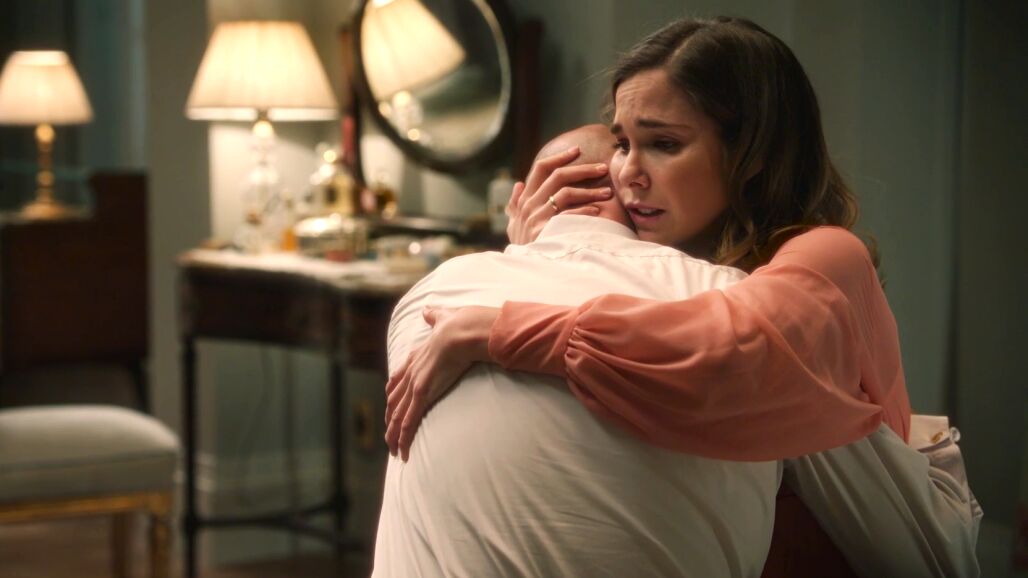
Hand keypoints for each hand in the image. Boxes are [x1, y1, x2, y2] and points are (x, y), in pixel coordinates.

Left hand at [384, 305, 499, 459]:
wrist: (464, 329)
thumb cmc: (460, 324)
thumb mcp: (443, 318)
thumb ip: (434, 316)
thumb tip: (428, 310)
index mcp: (416, 357)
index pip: (397, 380)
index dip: (393, 395)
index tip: (391, 406)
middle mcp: (411, 372)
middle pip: (393, 401)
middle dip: (390, 420)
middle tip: (390, 435)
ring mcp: (415, 384)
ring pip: (397, 416)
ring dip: (394, 435)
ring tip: (394, 451)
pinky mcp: (423, 393)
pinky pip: (409, 421)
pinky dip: (404, 438)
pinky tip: (403, 452)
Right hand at [506, 146, 612, 243]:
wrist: (524, 272)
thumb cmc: (524, 248)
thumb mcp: (514, 226)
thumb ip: (515, 205)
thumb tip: (517, 184)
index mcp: (525, 200)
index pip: (540, 169)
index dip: (559, 157)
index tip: (577, 150)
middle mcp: (529, 205)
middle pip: (557, 176)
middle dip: (582, 169)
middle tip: (603, 168)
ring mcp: (536, 218)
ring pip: (566, 193)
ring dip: (590, 190)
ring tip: (608, 193)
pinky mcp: (546, 231)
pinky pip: (569, 215)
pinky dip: (584, 211)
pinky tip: (597, 210)